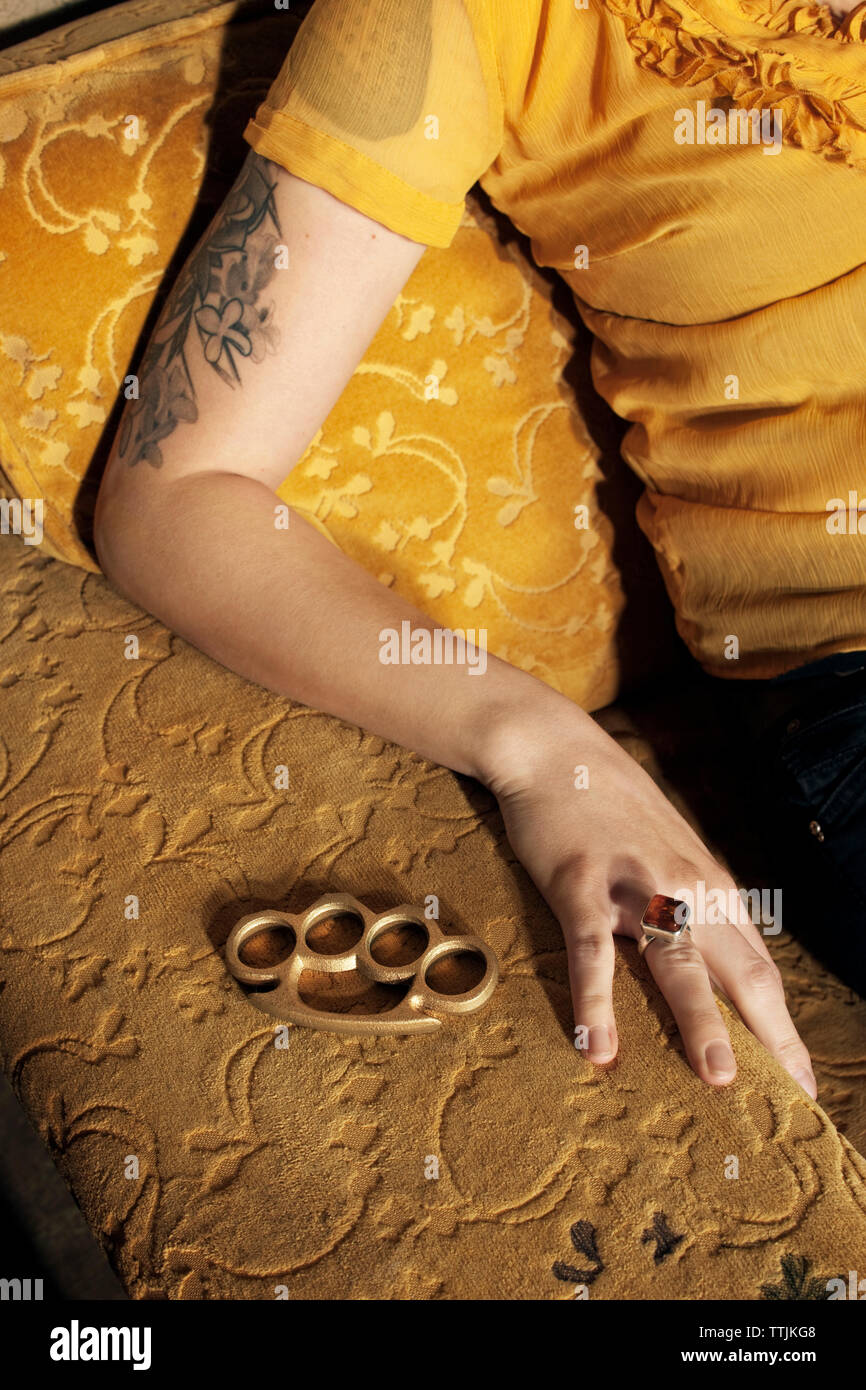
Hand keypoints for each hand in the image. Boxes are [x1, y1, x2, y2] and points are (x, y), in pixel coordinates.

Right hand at [481, 695, 816, 1095]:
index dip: (785, 1028)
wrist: (555, 749)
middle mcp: (687, 889)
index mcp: (712, 886)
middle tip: (793, 1098)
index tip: (801, 1081)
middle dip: (773, 1039)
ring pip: (678, 965)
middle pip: (741, 973)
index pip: (760, 969)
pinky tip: (599, 1046)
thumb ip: (694, 899)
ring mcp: (635, 887)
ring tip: (721, 1080)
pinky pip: (593, 953)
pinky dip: (597, 1003)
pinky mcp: (581, 886)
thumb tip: (714, 956)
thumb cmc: (611, 803)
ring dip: (702, 1024)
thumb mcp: (670, 848)